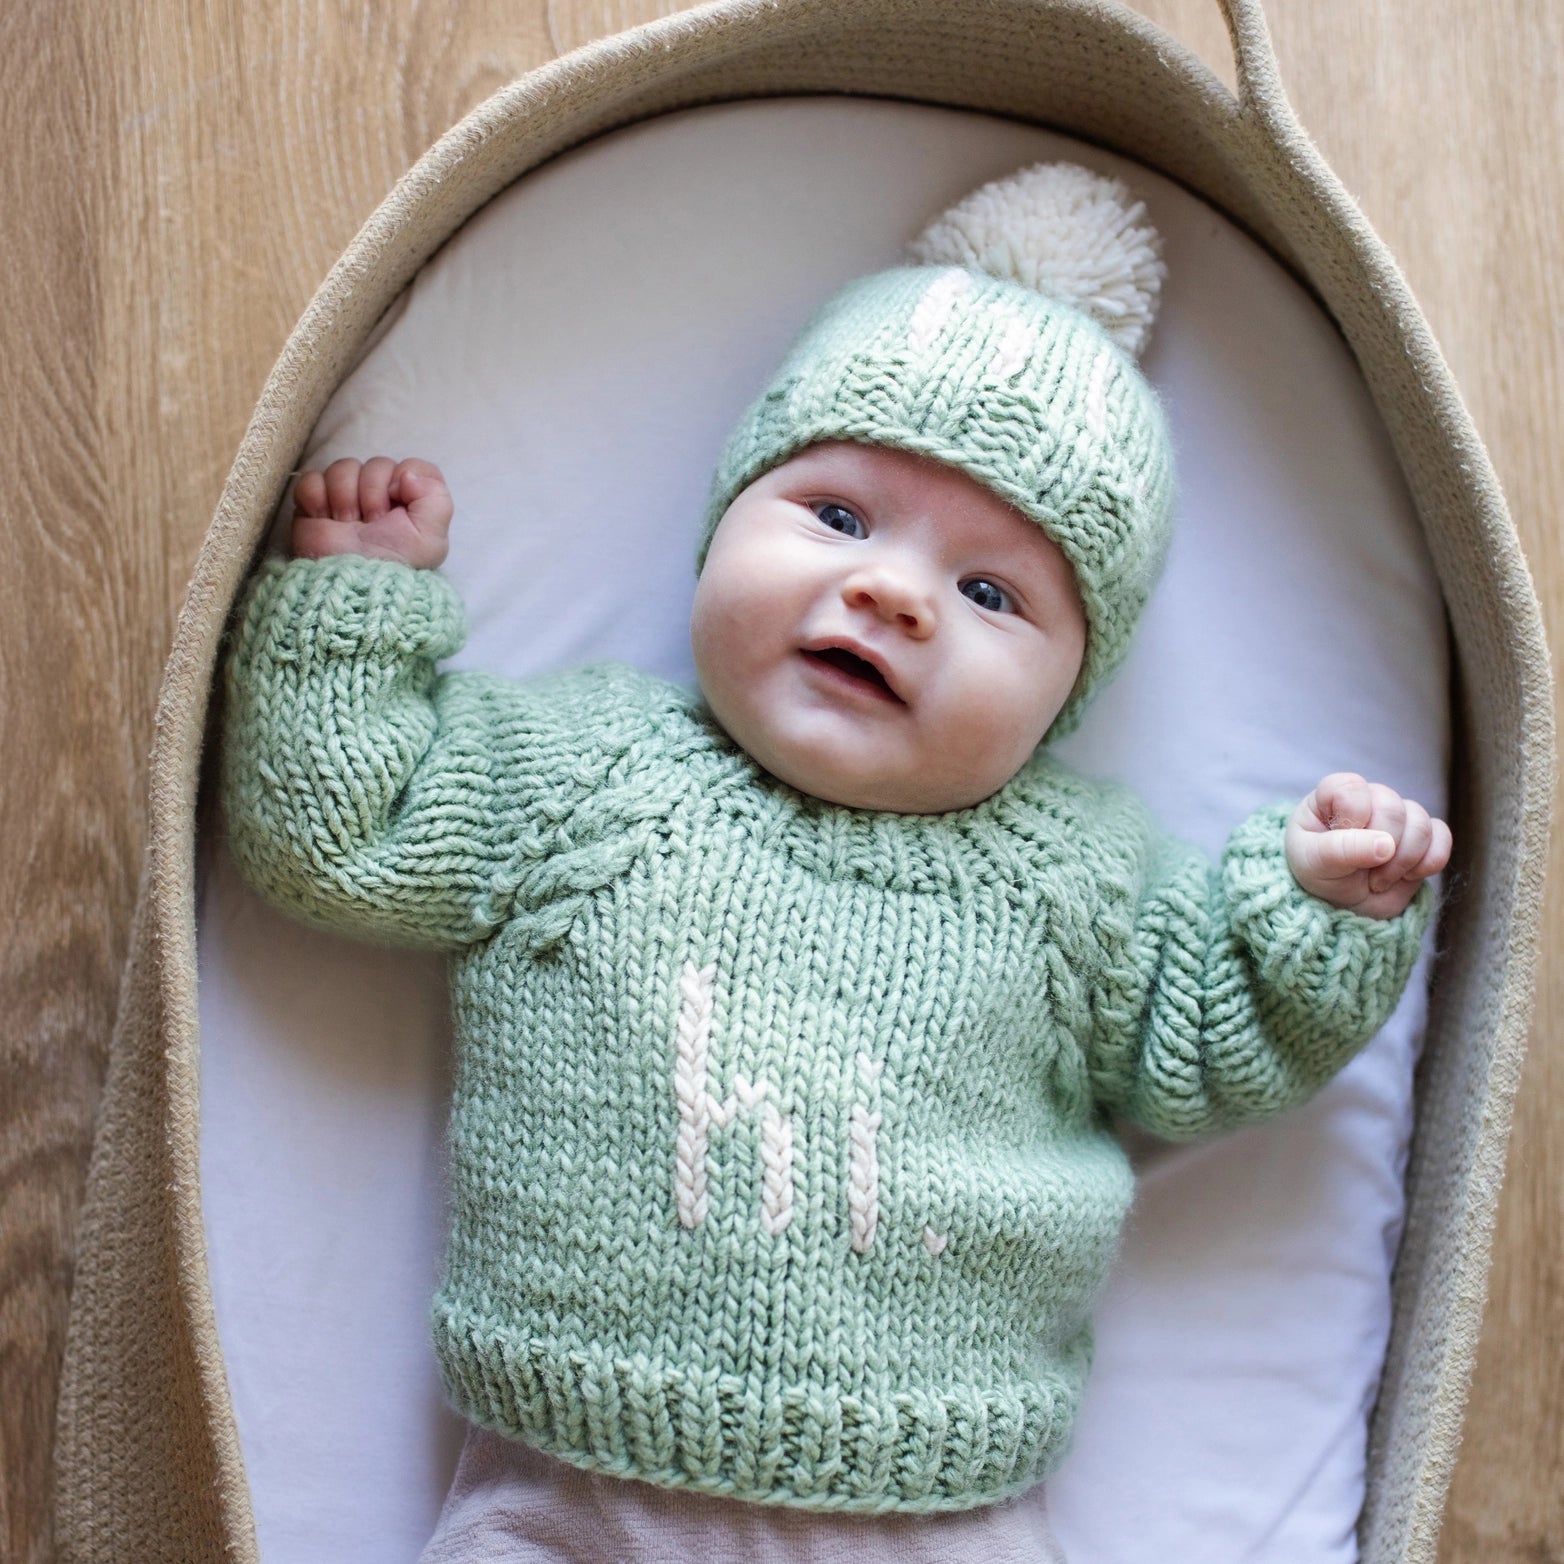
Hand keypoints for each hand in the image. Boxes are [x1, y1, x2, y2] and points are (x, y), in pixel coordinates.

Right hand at [289, 456, 452, 568]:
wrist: (352, 582)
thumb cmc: (394, 563)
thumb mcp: (430, 536)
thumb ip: (435, 495)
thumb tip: (406, 473)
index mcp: (410, 502)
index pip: (411, 467)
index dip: (402, 483)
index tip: (396, 510)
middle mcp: (379, 497)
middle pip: (375, 465)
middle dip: (372, 494)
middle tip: (370, 523)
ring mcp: (345, 498)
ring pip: (343, 467)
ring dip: (345, 496)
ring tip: (347, 524)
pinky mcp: (315, 504)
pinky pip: (311, 479)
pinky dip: (316, 497)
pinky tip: (325, 518)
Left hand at [1285, 772, 1450, 918]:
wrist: (1341, 904)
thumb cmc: (1318, 873)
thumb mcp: (1316, 864)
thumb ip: (1343, 850)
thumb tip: (1385, 845)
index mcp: (1333, 795)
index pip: (1352, 788)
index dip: (1353, 819)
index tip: (1339, 847)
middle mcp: (1370, 799)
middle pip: (1392, 808)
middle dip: (1381, 849)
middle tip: (1365, 875)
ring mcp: (1399, 817)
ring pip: (1421, 823)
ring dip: (1404, 860)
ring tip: (1380, 881)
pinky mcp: (1423, 838)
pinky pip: (1442, 836)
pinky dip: (1431, 860)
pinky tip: (1410, 876)